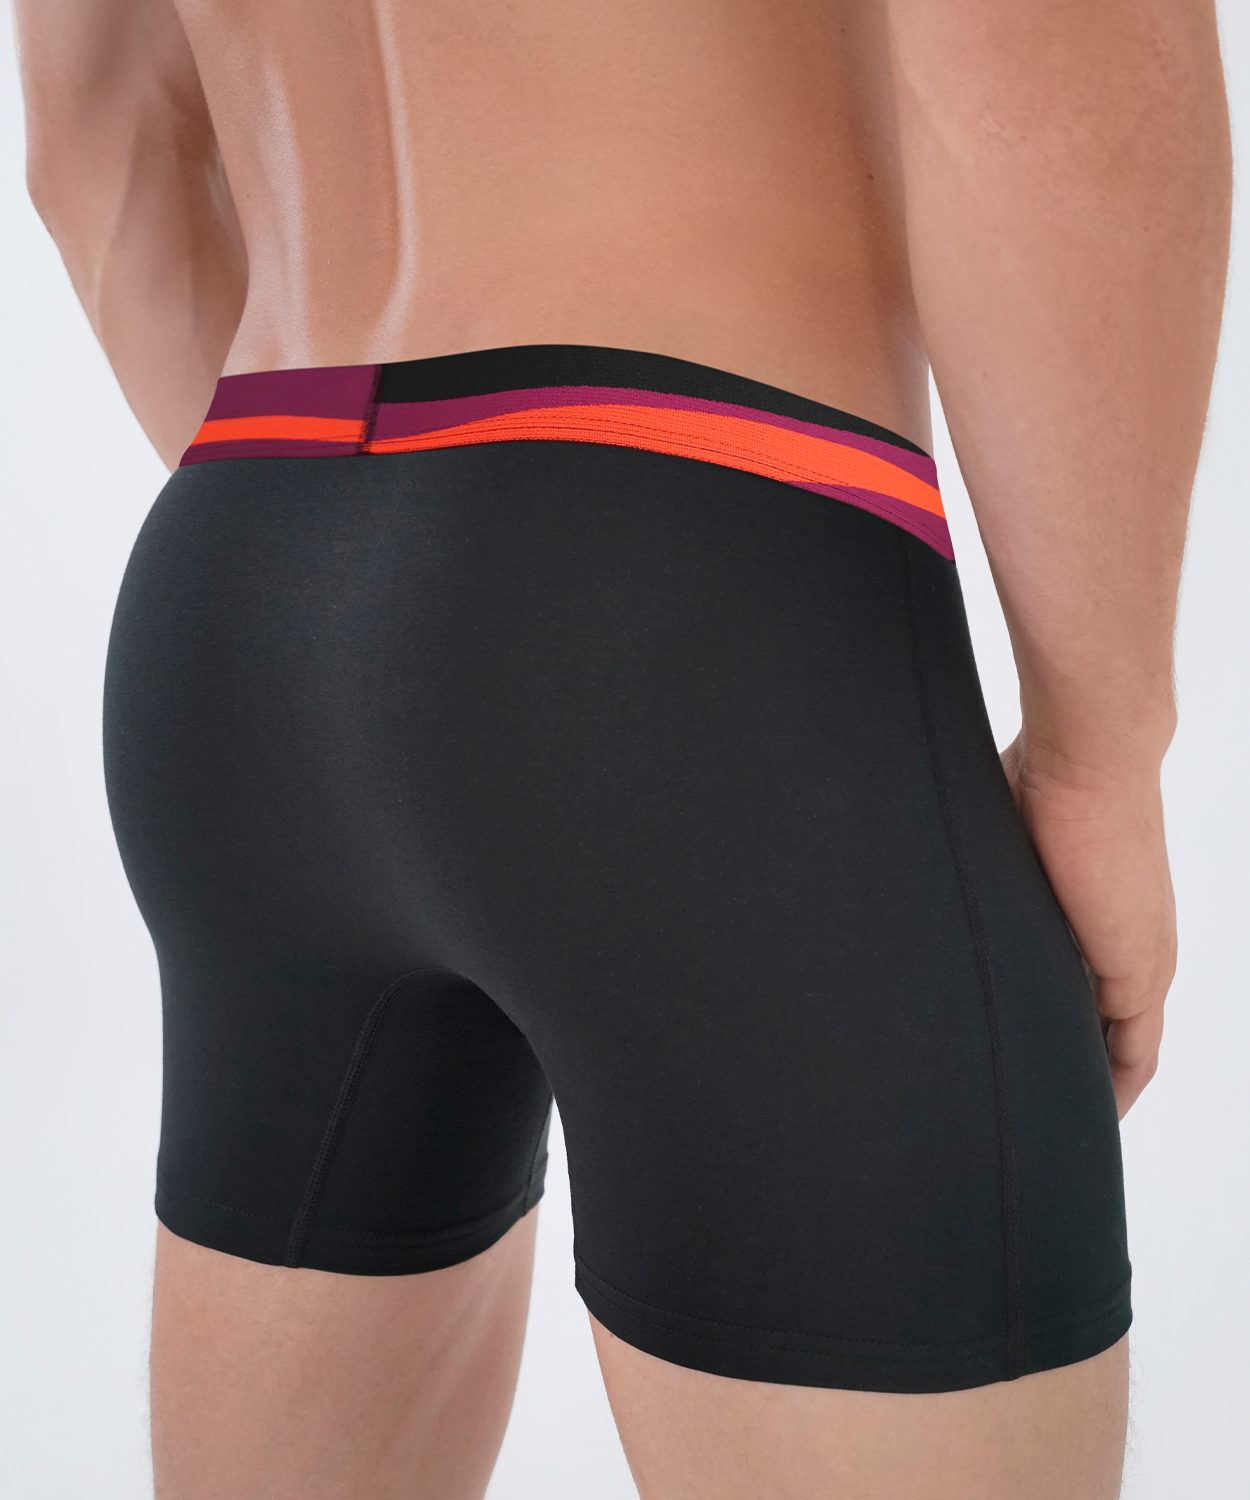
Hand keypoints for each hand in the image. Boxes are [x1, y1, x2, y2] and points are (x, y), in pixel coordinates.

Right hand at [1000, 735, 1175, 1118]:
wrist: (1084, 761)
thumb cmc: (1040, 779)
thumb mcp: (1000, 842)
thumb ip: (982, 871)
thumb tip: (922, 872)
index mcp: (1098, 917)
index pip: (1091, 993)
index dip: (1067, 1030)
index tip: (1029, 1057)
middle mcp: (1128, 944)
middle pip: (1111, 1030)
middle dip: (1077, 1067)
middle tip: (1031, 1099)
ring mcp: (1140, 959)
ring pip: (1124, 1045)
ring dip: (1095, 1081)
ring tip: (1051, 1116)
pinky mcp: (1138, 971)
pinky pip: (1135, 1051)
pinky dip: (1116, 1084)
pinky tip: (1085, 1111)